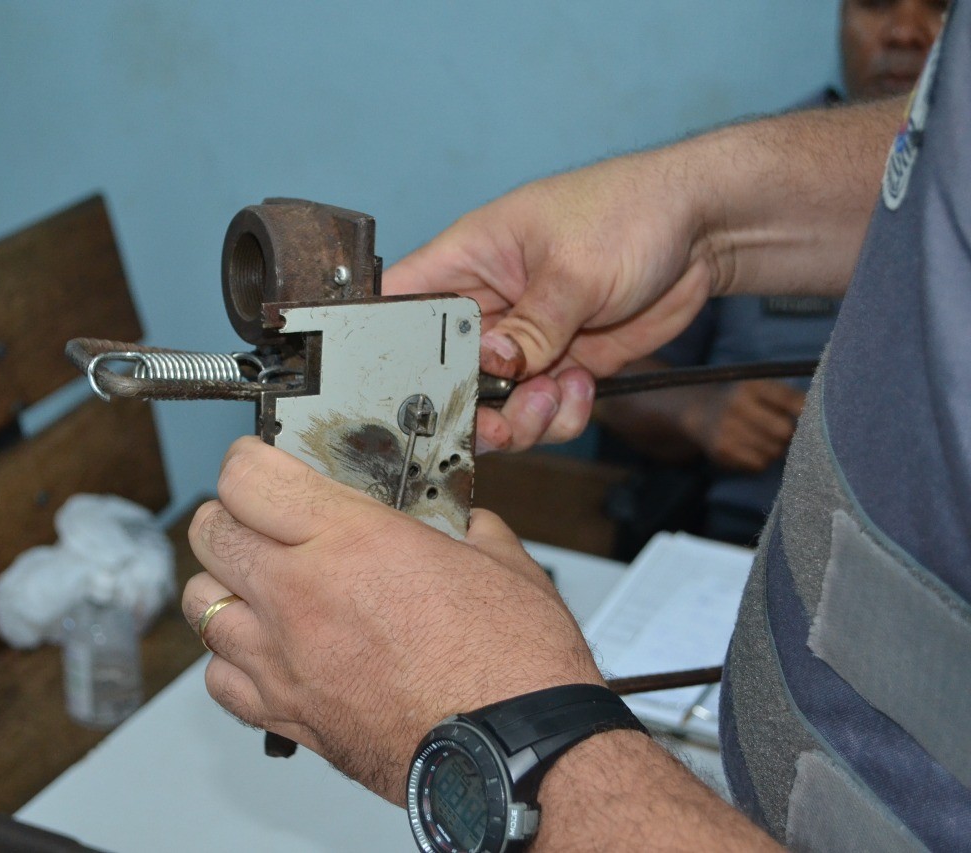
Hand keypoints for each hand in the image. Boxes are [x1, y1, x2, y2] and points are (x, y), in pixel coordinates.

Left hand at [181, 437, 602, 804]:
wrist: (517, 757)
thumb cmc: (514, 667)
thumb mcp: (497, 560)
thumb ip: (458, 526)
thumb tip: (456, 521)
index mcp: (353, 540)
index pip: (247, 477)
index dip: (249, 460)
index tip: (260, 463)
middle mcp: (303, 596)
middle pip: (210, 533)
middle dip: (230, 514)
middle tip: (258, 517)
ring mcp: (286, 660)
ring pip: (200, 603)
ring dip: (224, 584)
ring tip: (257, 583)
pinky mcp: (287, 716)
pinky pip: (220, 678)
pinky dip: (231, 660)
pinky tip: (265, 650)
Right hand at [384, 150, 715, 450]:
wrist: (702, 228)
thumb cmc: (630, 210)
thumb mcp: (573, 267)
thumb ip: (532, 325)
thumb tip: (494, 366)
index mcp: (467, 260)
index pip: (402, 303)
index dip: (391, 346)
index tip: (408, 388)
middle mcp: (487, 305)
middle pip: (444, 373)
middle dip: (469, 406)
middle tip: (495, 423)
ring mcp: (523, 340)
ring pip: (494, 404)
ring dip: (520, 419)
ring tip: (555, 394)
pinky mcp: (559, 364)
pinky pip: (541, 411)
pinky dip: (560, 415)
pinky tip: (583, 383)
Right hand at [683, 381, 803, 471]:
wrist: (701, 413)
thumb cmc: (747, 401)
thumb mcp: (764, 390)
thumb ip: (793, 399)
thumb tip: (826, 416)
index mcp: (752, 385)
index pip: (791, 402)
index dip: (807, 414)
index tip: (813, 420)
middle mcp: (736, 405)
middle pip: (784, 432)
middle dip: (790, 436)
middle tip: (786, 433)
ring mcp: (726, 429)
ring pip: (773, 451)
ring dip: (776, 449)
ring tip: (765, 440)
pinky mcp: (721, 451)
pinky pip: (759, 464)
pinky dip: (761, 460)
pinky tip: (751, 449)